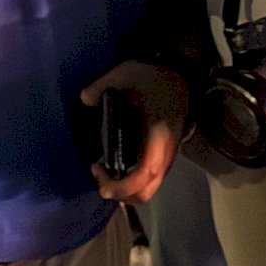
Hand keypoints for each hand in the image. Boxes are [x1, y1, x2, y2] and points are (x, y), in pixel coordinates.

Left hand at [82, 59, 190, 204]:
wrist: (181, 77)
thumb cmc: (155, 78)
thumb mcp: (126, 73)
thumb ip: (102, 85)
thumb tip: (85, 98)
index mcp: (159, 136)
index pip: (146, 171)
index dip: (124, 184)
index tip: (99, 175)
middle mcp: (166, 153)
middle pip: (147, 191)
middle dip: (119, 192)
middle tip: (96, 172)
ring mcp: (166, 157)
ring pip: (148, 189)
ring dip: (123, 189)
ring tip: (101, 169)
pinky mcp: (163, 157)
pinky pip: (147, 180)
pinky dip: (129, 182)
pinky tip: (113, 165)